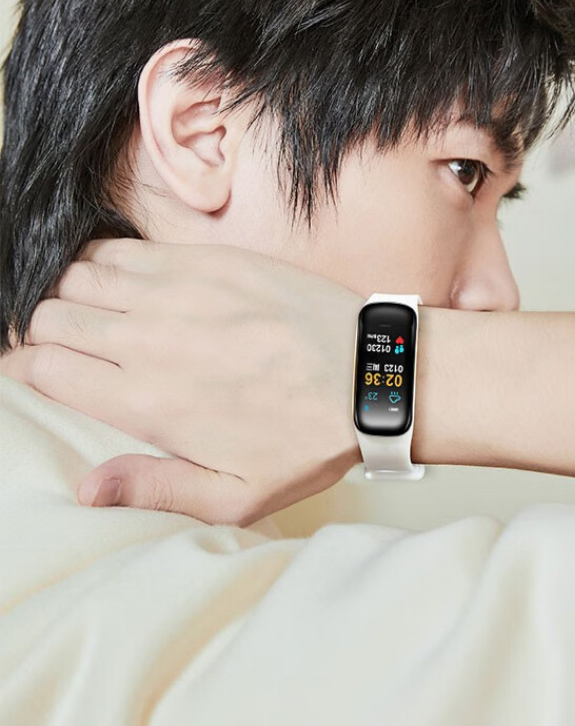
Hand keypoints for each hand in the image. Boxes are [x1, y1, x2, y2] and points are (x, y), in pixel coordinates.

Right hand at [0, 240, 363, 524]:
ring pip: (83, 274)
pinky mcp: (207, 258)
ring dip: (68, 290)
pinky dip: (103, 258)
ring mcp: (178, 289)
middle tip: (52, 341)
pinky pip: (129, 248)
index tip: (24, 367)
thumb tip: (84, 489)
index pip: (49, 369)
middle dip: (39, 328)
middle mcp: (151, 338)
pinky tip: (111, 276)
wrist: (369, 372)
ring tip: (78, 309)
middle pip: (55, 315)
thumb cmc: (305, 441)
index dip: (23, 365)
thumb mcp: (235, 498)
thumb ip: (153, 488)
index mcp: (148, 401)